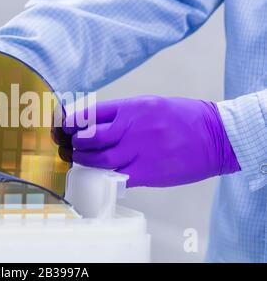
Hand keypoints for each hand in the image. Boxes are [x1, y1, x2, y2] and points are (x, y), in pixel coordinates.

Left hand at [63, 95, 240, 186]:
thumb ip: (122, 114)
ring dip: (82, 160)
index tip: (63, 125)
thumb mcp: (151, 104)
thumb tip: (94, 126)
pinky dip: (102, 175)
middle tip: (66, 145)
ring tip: (76, 158)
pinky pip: (115, 176)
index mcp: (133, 107)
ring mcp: (139, 151)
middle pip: (89, 138)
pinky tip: (96, 173)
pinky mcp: (147, 172)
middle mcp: (132, 128)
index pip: (90, 113)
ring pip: (98, 159)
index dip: (71, 121)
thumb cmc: (184, 118)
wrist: (217, 136)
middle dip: (72, 142)